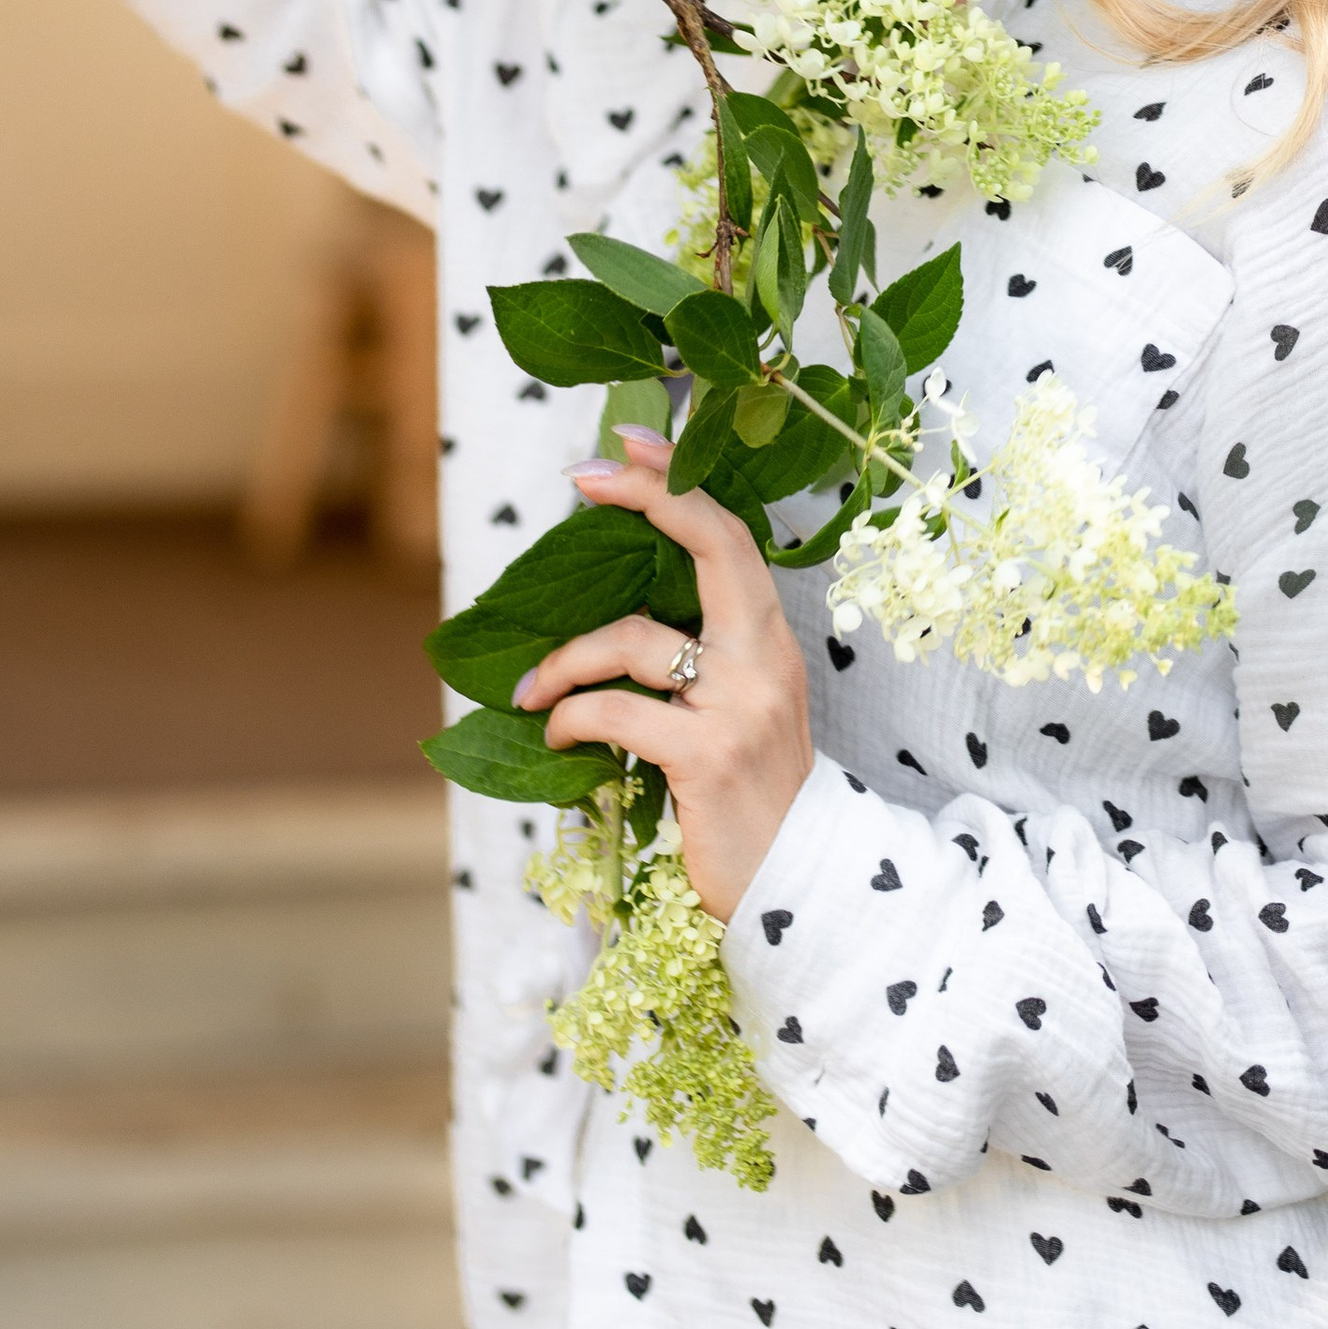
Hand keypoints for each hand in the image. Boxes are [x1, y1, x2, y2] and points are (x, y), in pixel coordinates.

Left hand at [513, 429, 815, 922]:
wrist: (795, 887)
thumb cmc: (750, 795)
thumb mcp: (739, 708)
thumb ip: (698, 657)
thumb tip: (614, 613)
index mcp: (771, 639)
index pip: (731, 534)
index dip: (679, 481)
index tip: (628, 441)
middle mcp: (764, 658)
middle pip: (711, 544)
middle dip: (646, 494)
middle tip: (583, 475)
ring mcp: (740, 705)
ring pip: (632, 639)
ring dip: (564, 661)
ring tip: (531, 693)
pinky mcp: (707, 756)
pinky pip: (614, 713)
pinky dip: (570, 717)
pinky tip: (556, 733)